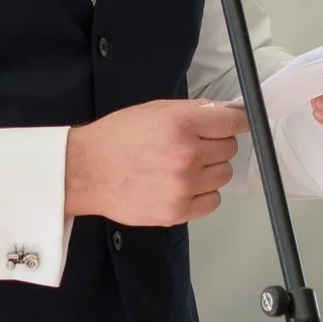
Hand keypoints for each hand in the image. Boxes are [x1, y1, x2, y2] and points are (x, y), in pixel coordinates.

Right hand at [66, 97, 244, 226]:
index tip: (236, 125)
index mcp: (181, 123)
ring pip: (223, 176)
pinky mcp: (177, 211)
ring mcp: (184, 186)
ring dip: (210, 170)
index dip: (236, 122)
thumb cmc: (117, 138)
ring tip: (184, 168)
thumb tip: (225, 113)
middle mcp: (187, 154)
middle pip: (229, 149)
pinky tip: (184, 186)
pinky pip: (213, 202)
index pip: (233, 123)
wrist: (86, 170)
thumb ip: (193, 111)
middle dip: (216, 145)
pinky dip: (203, 194)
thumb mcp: (155, 110)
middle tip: (194, 146)